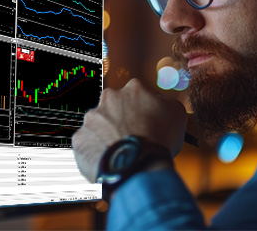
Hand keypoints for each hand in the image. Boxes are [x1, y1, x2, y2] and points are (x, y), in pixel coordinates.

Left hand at [71, 78, 187, 182]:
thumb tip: (159, 100)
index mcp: (133, 89)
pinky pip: (88, 144)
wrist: (138, 168)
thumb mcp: (177, 113)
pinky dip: (97, 151)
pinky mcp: (79, 139)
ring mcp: (91, 118)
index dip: (145, 111)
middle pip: (116, 108)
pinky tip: (110, 160)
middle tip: (134, 139)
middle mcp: (108, 98)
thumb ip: (166, 101)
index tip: (148, 124)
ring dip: (108, 136)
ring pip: (100, 126)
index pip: (139, 95)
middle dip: (123, 121)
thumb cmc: (159, 141)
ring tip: (122, 153)